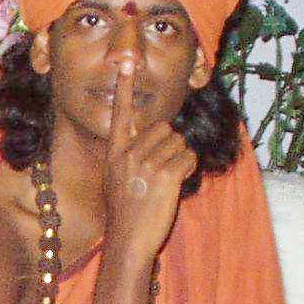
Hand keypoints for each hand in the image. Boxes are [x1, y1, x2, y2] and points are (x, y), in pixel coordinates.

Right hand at [102, 58, 198, 256]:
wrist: (127, 241)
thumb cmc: (125, 213)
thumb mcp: (116, 179)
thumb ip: (128, 156)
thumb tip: (152, 138)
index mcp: (115, 153)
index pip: (120, 114)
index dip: (124, 88)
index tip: (126, 63)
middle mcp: (128, 154)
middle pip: (163, 128)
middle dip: (169, 146)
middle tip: (161, 171)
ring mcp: (146, 165)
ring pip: (179, 143)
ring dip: (180, 159)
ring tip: (166, 181)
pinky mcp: (165, 176)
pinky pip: (188, 158)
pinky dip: (189, 169)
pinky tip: (176, 184)